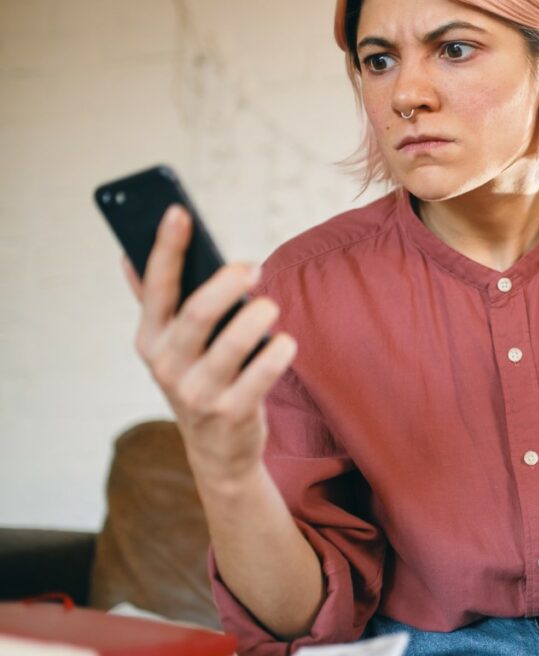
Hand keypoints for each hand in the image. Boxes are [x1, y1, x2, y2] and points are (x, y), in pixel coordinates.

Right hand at [124, 205, 296, 491]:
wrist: (217, 451)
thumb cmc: (199, 378)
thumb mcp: (171, 346)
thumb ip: (156, 303)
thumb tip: (127, 254)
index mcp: (150, 340)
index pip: (156, 288)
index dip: (167, 248)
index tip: (179, 211)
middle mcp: (168, 366)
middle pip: (196, 314)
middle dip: (225, 284)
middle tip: (252, 267)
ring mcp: (199, 393)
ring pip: (232, 344)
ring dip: (257, 317)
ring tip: (271, 306)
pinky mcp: (232, 414)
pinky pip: (260, 377)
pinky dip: (277, 354)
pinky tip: (286, 343)